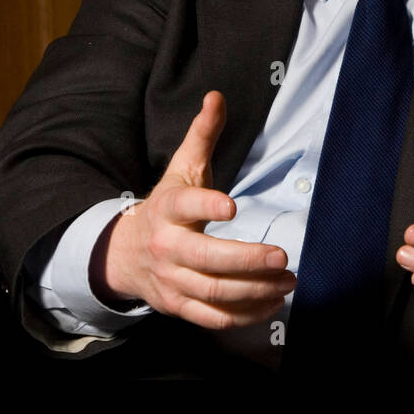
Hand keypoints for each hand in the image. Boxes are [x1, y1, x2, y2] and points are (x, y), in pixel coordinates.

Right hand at [99, 91, 296, 328]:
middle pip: (206, 259)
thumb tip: (217, 96)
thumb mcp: (181, 168)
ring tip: (288, 281)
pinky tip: (272, 303)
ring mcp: (172, 279)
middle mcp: (168, 246)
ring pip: (214, 291)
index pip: (185, 204)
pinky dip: (245, 315)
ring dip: (255, 290)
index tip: (234, 207)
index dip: (207, 205)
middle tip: (281, 256)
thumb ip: (202, 134)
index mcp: (169, 208)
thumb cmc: (167, 206)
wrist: (124, 253)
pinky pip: (213, 317)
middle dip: (246, 260)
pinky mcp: (179, 305)